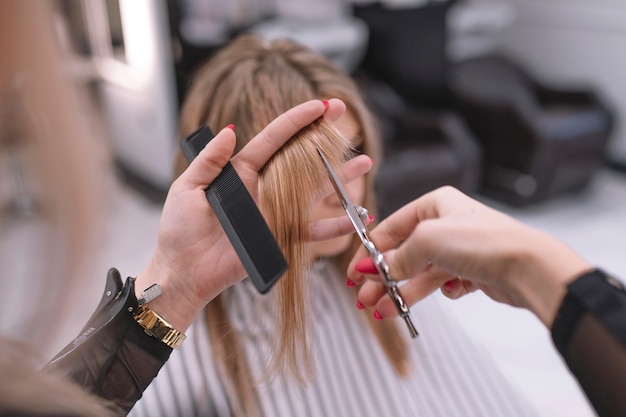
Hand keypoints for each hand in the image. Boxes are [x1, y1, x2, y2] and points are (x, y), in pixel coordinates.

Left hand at [136, 99, 372, 330]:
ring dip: (339, 176)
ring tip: (364, 161)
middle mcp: (263, 188)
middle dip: (322, 136)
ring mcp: (274, 212)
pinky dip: (334, 225)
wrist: (184, 272)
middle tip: (343, 114)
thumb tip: (228, 130)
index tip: (319, 105)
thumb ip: (209, 160)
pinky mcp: (280, 238)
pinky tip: (355, 216)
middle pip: (300, 157)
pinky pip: (311, 230)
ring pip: (314, 189)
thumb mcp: (187, 188)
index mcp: (240, 171)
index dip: (296, 121)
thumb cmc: (179, 231)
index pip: (273, 139)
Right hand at [347, 186, 590, 326]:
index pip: (391, 228)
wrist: (527, 266)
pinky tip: (446, 292)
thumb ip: (397, 256)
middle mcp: (445, 224)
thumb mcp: (428, 241)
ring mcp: (458, 248)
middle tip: (363, 297)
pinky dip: (436, 292)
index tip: (355, 272)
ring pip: (419, 273)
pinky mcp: (470, 270)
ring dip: (400, 291)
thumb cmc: (484, 241)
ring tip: (382, 311)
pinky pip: (441, 283)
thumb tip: (374, 268)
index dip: (370, 252)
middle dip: (382, 278)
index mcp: (434, 205)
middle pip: (403, 253)